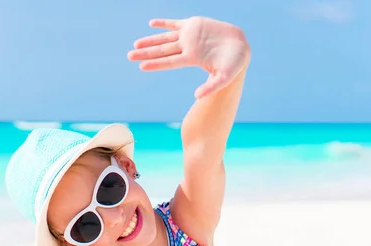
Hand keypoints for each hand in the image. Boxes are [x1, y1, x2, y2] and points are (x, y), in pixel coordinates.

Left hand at [128, 16, 250, 98]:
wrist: (241, 47)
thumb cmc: (235, 64)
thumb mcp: (224, 77)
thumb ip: (211, 86)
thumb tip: (196, 96)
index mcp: (192, 58)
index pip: (169, 62)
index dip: (155, 63)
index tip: (140, 66)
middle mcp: (187, 48)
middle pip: (162, 51)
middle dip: (146, 53)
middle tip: (129, 55)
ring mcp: (189, 36)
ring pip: (165, 37)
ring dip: (151, 40)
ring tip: (136, 44)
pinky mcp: (194, 24)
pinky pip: (175, 23)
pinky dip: (164, 23)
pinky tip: (152, 23)